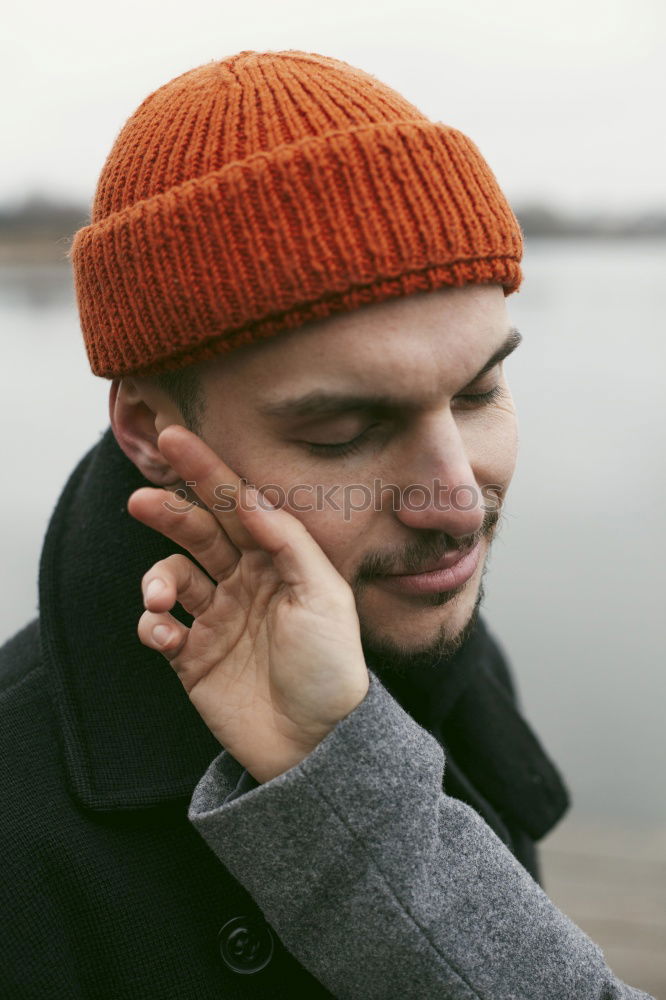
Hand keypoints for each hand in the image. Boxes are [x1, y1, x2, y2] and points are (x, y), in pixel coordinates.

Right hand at [127, 425, 369, 783]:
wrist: (318, 745)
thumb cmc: (331, 667)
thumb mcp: (325, 596)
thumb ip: (287, 542)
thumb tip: (249, 497)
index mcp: (278, 562)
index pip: (237, 505)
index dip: (208, 471)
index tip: (176, 436)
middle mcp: (245, 582)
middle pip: (198, 532)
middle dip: (169, 510)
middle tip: (140, 499)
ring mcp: (217, 619)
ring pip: (172, 576)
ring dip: (157, 578)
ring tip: (159, 598)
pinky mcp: (194, 657)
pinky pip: (159, 629)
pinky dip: (152, 626)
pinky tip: (163, 635)